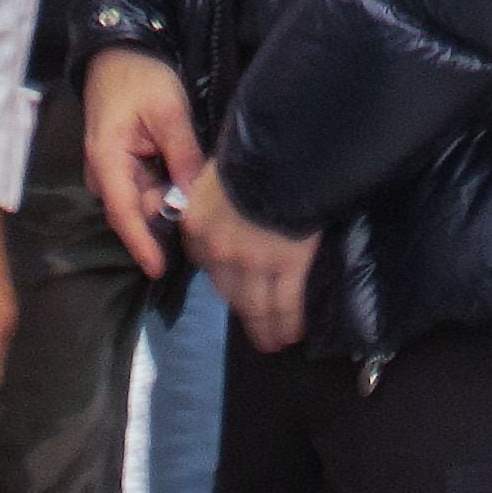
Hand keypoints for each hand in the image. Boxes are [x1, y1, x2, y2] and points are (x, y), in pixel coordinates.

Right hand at [83, 45, 204, 275]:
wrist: (119, 52)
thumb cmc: (141, 79)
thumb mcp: (169, 113)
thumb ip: (182, 155)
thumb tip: (195, 197)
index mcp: (108, 161)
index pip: (124, 213)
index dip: (142, 244)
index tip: (159, 270)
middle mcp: (104, 172)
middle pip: (135, 211)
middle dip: (164, 226)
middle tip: (204, 236)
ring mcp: (111, 169)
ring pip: (141, 201)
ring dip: (167, 208)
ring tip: (202, 214)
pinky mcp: (122, 164)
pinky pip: (143, 188)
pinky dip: (164, 193)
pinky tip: (188, 193)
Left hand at [182, 164, 318, 352]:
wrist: (284, 151)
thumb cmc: (251, 150)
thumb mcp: (216, 169)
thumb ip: (213, 193)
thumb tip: (214, 202)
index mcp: (198, 225)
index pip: (206, 262)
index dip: (223, 275)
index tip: (234, 285)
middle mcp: (219, 252)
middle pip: (230, 290)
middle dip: (244, 311)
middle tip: (254, 327)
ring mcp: (254, 263)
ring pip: (257, 305)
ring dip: (265, 328)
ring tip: (274, 342)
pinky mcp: (287, 267)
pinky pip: (286, 304)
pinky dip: (289, 323)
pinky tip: (293, 334)